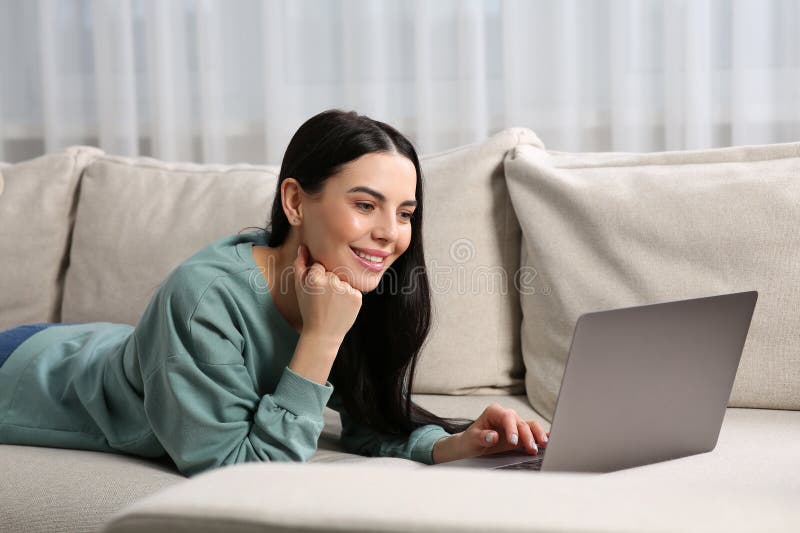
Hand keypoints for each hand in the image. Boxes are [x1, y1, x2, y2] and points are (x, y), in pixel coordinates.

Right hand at [293, 243, 361, 342]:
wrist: (322, 334)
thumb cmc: (309, 309)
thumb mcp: (299, 287)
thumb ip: (300, 264)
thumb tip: (304, 246)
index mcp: (315, 277)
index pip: (319, 266)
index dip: (317, 278)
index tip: (315, 292)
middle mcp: (332, 281)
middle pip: (333, 271)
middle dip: (329, 282)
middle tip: (324, 299)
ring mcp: (346, 289)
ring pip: (344, 280)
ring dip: (340, 288)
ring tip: (332, 304)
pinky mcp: (357, 297)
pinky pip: (353, 289)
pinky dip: (349, 296)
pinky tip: (341, 307)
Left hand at [433, 403, 549, 462]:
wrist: (471, 445)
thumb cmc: (470, 440)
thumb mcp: (472, 439)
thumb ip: (482, 437)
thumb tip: (494, 436)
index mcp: (494, 412)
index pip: (507, 417)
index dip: (512, 429)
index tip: (514, 442)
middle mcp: (506, 416)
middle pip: (521, 423)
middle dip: (528, 436)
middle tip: (531, 449)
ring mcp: (514, 425)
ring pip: (530, 426)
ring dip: (537, 435)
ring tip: (542, 446)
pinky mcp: (519, 434)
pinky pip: (532, 433)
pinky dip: (541, 435)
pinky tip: (549, 439)